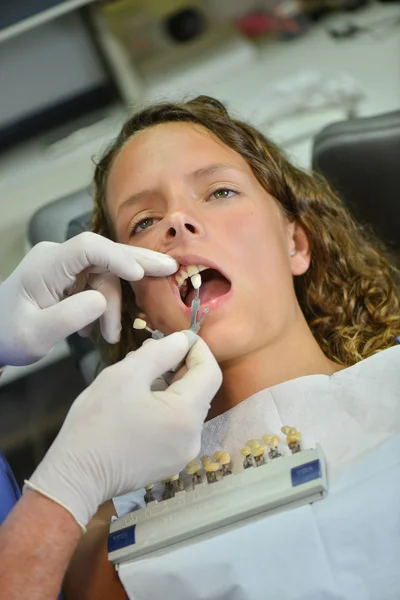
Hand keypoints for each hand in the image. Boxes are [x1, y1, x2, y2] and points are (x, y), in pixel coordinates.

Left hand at [0, 232, 176, 365]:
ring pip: (105, 276)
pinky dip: (104, 307)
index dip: (117, 257)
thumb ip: (69, 316)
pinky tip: (97, 328)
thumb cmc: (8, 335)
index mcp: (46, 265)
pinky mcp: (71, 278)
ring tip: (109, 336)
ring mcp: (65, 266)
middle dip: (138, 263)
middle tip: (170, 270)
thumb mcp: (35, 335)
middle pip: (105, 253)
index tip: (140, 273)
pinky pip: (98, 285)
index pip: (88, 248)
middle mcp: (58, 258)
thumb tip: (101, 301)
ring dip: (113, 306)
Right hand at [25, 332, 221, 527]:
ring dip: (173, 387)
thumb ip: (160, 353)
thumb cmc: (97, 422)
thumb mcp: (125, 375)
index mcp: (186, 415)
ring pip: (188, 407)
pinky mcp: (171, 463)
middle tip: (153, 354)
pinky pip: (178, 426)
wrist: (76, 477)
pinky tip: (141, 403)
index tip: (177, 337)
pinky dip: (167, 408)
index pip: (210, 372)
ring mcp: (184, 454)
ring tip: (142, 377)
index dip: (197, 349)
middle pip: (201, 390)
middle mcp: (194, 437)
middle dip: (181, 366)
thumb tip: (182, 341)